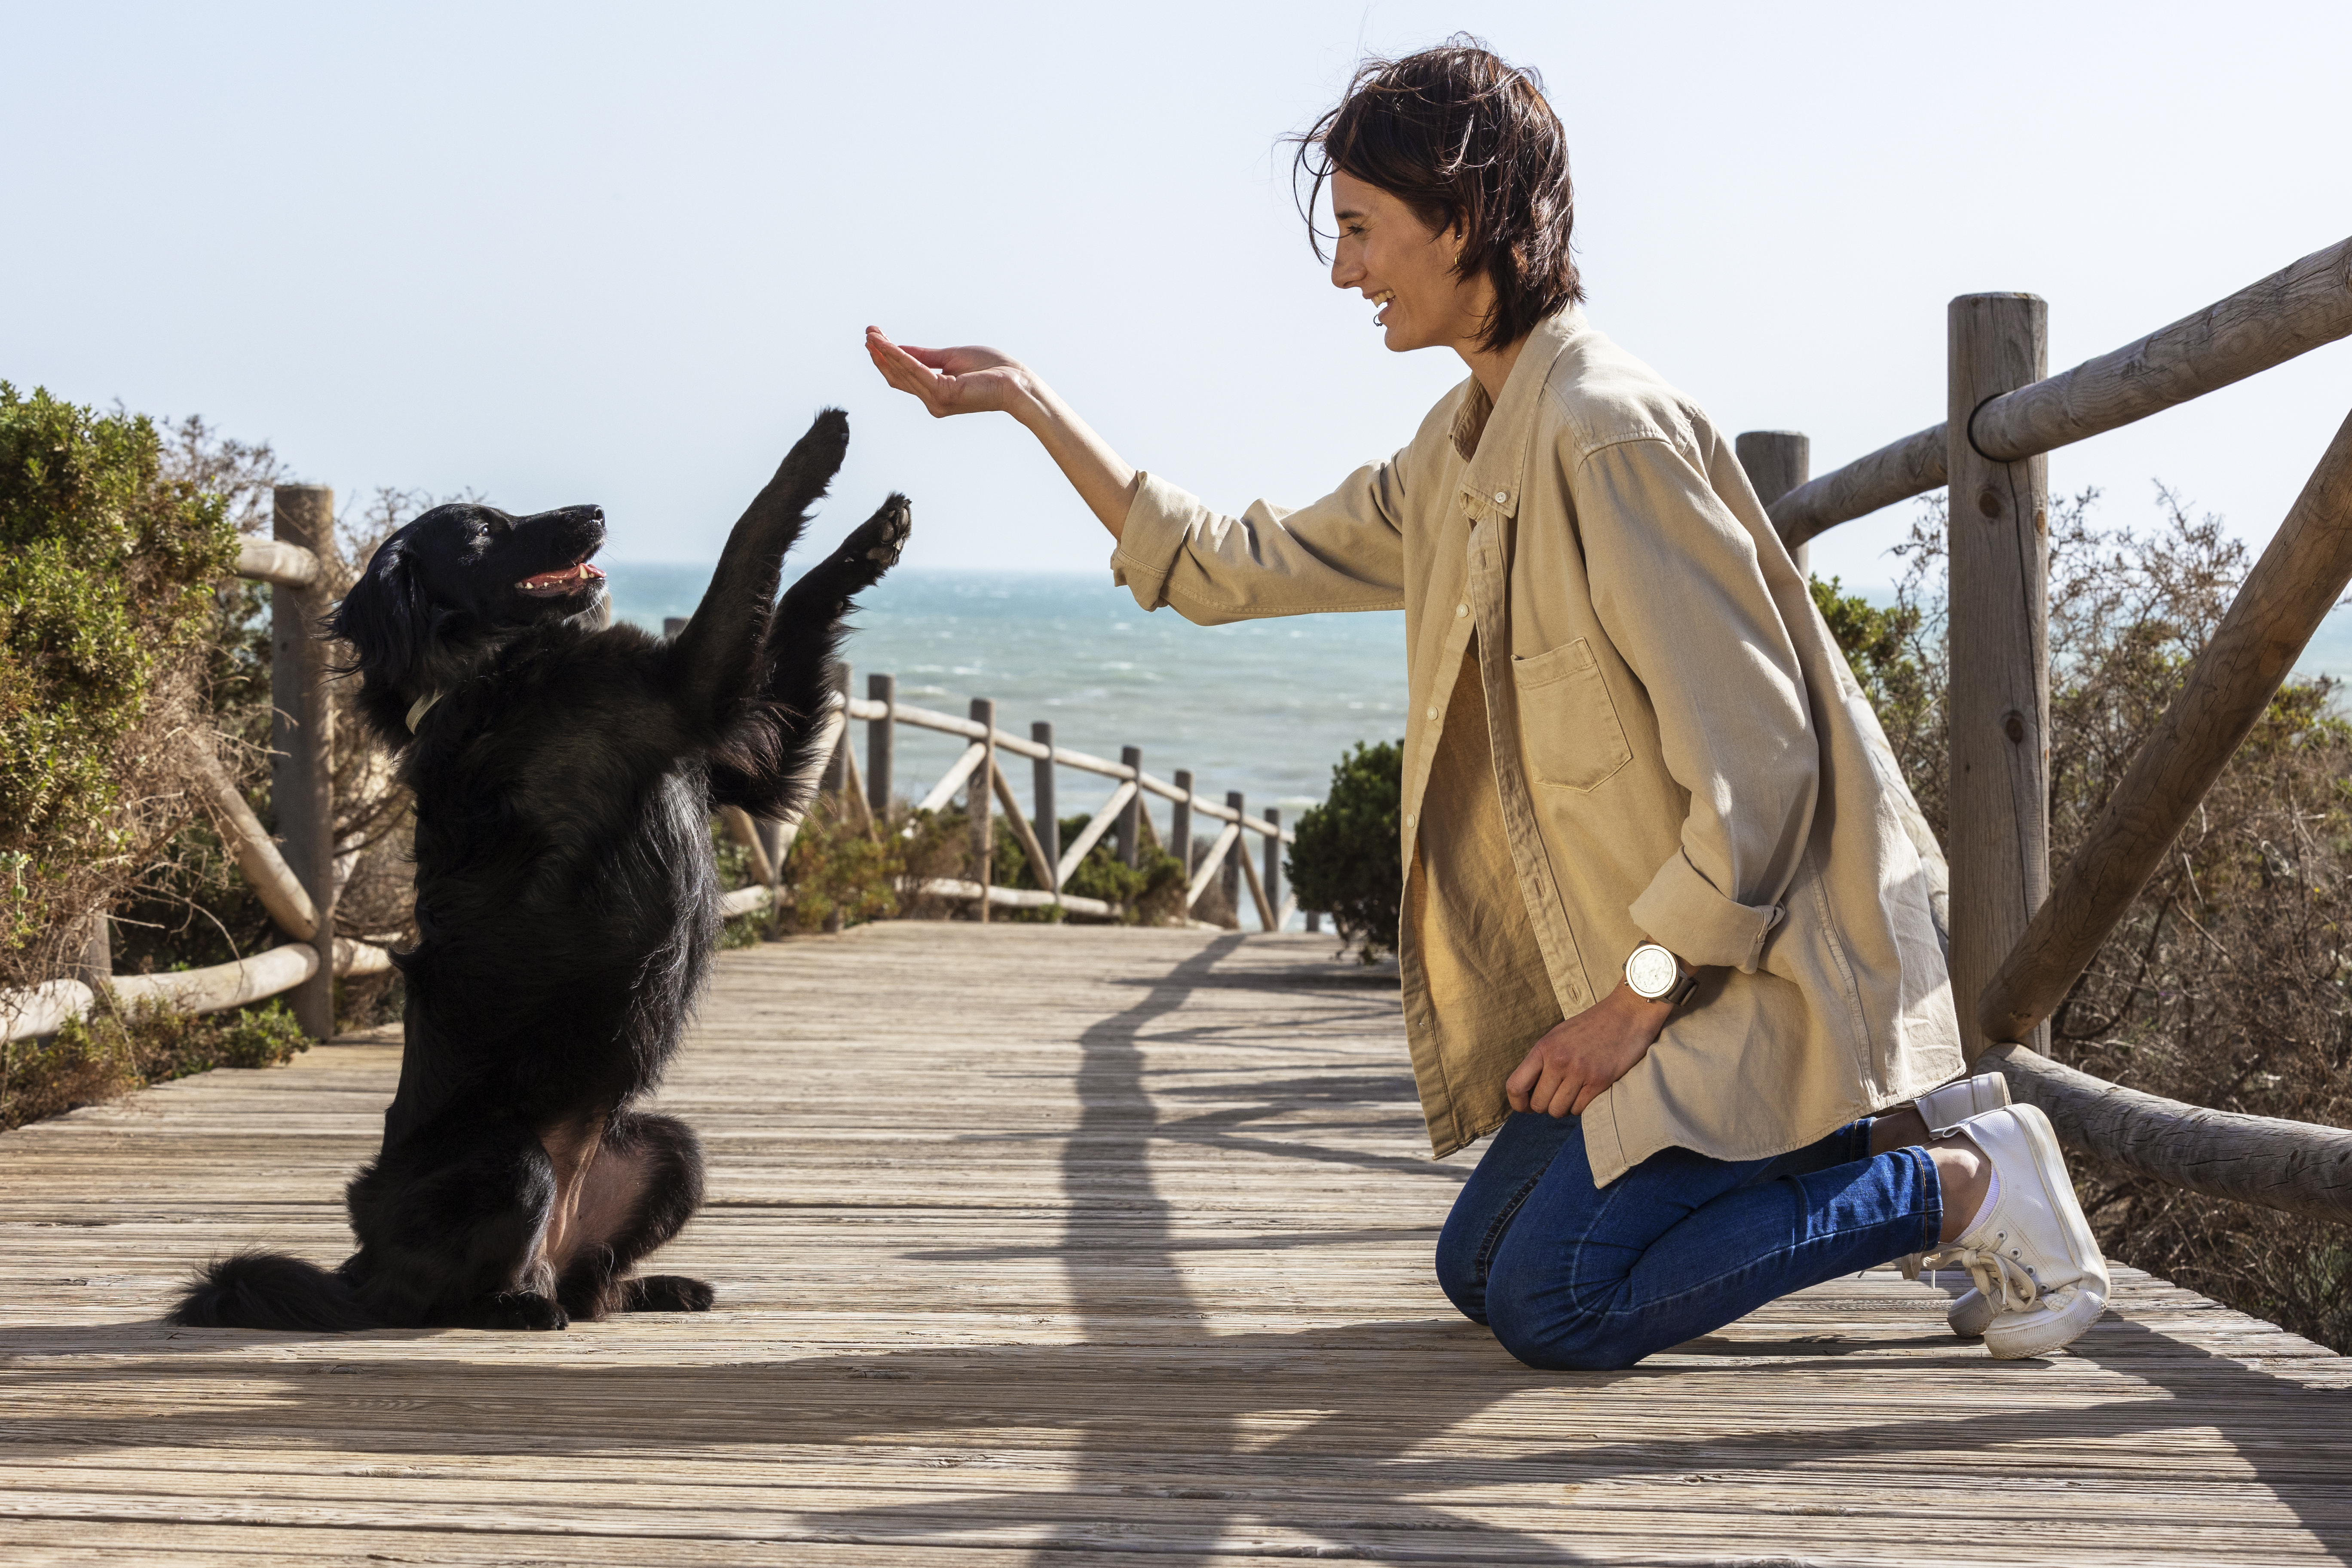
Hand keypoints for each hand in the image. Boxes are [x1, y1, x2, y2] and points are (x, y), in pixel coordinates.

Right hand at [866, 328, 1034, 419]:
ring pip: (903, 373)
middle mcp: (933, 402)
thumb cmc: (992, 370)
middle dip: (881, 354)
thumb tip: (899, 349)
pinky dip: (900, 356)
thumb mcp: (951, 357)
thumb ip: (924, 356)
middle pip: (898, 377)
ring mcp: (937, 401)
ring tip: (871, 335)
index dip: (887, 358)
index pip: (904, 377)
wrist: (1016, 381)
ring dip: (885, 353)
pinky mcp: (943, 394)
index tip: (874, 338)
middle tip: (867, 334)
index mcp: (936, 393)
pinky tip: (887, 344)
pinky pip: (916, 371)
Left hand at [1505, 983, 1674, 1117]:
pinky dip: (1581, 1107)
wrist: (1628, 1013)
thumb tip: (1529, 1090)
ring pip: (1558, 1111)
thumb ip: (1543, 1060)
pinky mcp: (1600, 1081)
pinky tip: (1587, 1092)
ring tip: (1573, 1094)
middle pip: (1538, 1105)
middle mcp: (1558, 1060)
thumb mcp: (1559, 1036)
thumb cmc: (1592, 1025)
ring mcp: (1579, 1072)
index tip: (1526, 1106)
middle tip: (1557, 1097)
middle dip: (1546, 1106)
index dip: (1518, 1103)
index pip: (1515, 1086)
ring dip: (1564, 1108)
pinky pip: (1580, 1110)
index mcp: (1544, 1047)